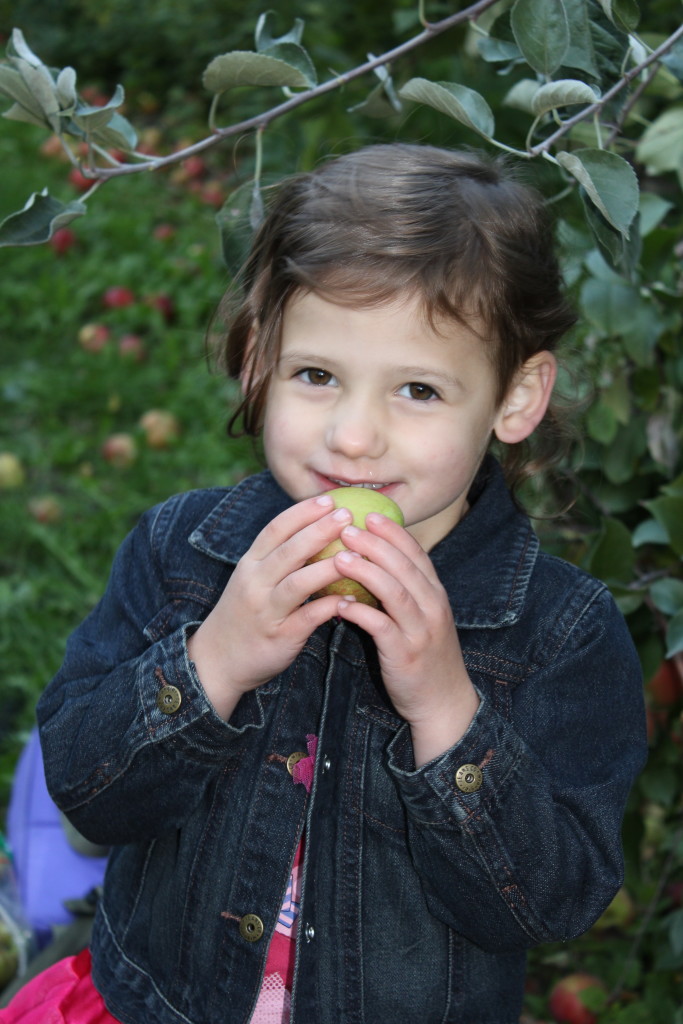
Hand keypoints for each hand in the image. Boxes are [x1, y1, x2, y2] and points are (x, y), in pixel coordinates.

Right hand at [188, 495, 351, 719]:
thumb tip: (315, 531)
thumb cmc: (244, 615)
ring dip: (328, 568)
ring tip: (355, 556)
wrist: (217, 661)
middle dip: (319, 531)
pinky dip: (330, 606)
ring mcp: (266, 611)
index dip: (302, 513)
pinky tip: (353, 598)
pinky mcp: (279, 637)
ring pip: (298, 583)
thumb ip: (277, 558)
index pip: (275, 529)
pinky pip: (308, 618)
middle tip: (347, 516)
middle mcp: (255, 584)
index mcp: (250, 565)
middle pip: (288, 551)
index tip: (328, 500)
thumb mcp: (251, 580)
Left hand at [333, 514, 479, 765]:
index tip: (370, 514)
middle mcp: (433, 607)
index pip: (416, 554)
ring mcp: (421, 631)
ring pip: (395, 591)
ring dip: (366, 571)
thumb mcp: (421, 619)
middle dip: (375, 543)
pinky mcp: (406, 654)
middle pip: (404, 566)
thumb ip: (403, 592)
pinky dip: (361, 612)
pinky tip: (340, 604)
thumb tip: (373, 564)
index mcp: (435, 595)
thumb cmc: (424, 657)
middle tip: (347, 527)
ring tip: (339, 557)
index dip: (393, 532)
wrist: (443, 703)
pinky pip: (382, 627)